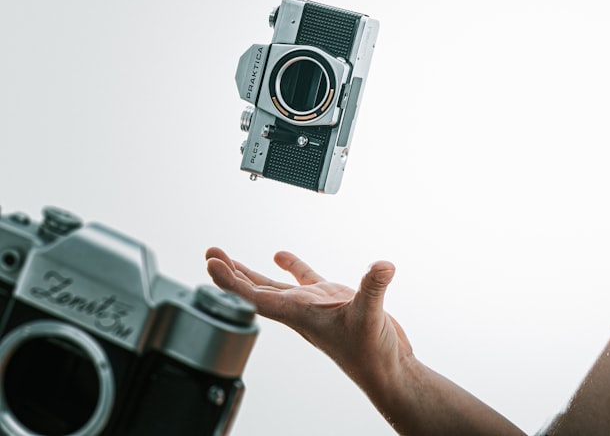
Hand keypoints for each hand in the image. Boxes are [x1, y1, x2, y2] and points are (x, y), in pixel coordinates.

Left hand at [205, 248, 409, 389]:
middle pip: (255, 291)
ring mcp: (315, 305)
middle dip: (231, 273)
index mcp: (300, 314)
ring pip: (274, 286)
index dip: (231, 282)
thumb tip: (382, 266)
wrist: (387, 369)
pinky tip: (280, 256)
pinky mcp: (332, 300)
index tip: (212, 263)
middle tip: (211, 253)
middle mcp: (301, 310)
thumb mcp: (370, 318)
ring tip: (227, 258)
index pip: (255, 297)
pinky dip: (292, 266)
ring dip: (250, 273)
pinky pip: (304, 280)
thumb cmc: (371, 354)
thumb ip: (373, 289)